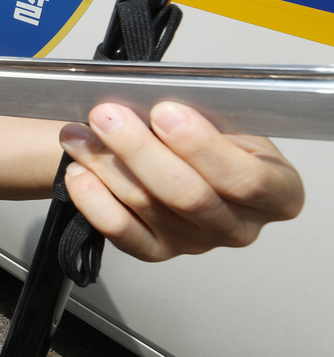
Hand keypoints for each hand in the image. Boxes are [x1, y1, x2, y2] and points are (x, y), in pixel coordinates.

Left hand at [59, 101, 303, 261]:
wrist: (190, 160)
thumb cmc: (214, 139)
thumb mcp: (229, 122)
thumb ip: (203, 119)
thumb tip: (154, 105)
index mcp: (277, 194)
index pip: (246, 180)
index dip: (202, 146)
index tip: (164, 111)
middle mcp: (240, 226)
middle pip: (188, 195)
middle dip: (140, 149)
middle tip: (108, 116)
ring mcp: (197, 243)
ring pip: (148, 207)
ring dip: (106, 164)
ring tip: (80, 134)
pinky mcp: (158, 252)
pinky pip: (122, 232)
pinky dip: (95, 201)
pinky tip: (79, 172)